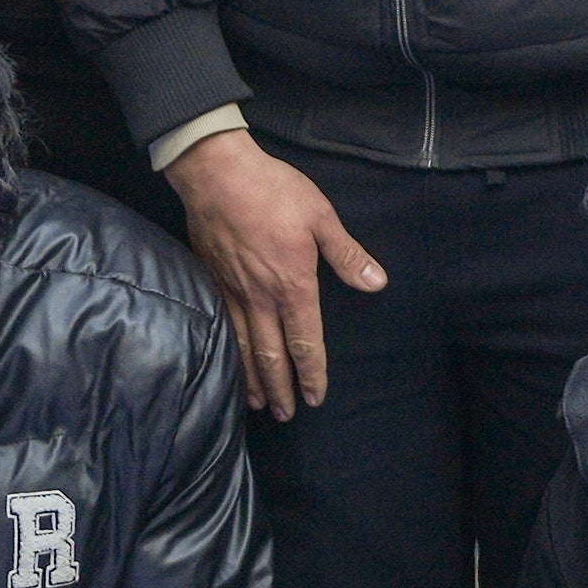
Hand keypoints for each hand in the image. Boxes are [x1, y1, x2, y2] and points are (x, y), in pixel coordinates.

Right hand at [170, 129, 386, 417]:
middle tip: (286, 415)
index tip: (316, 398)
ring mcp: (232, 291)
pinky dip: (226, 353)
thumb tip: (377, 283)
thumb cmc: (272, 190)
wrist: (216, 173)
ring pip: (242, 347)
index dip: (312, 374)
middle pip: (272, 356)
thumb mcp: (321, 217)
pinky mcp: (211, 279)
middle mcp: (261, 297)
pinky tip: (227, 362)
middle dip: (281, 388)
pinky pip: (219, 327)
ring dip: (252, 379)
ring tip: (258, 403)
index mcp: (293, 285)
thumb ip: (347, 255)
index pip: (306, 343)